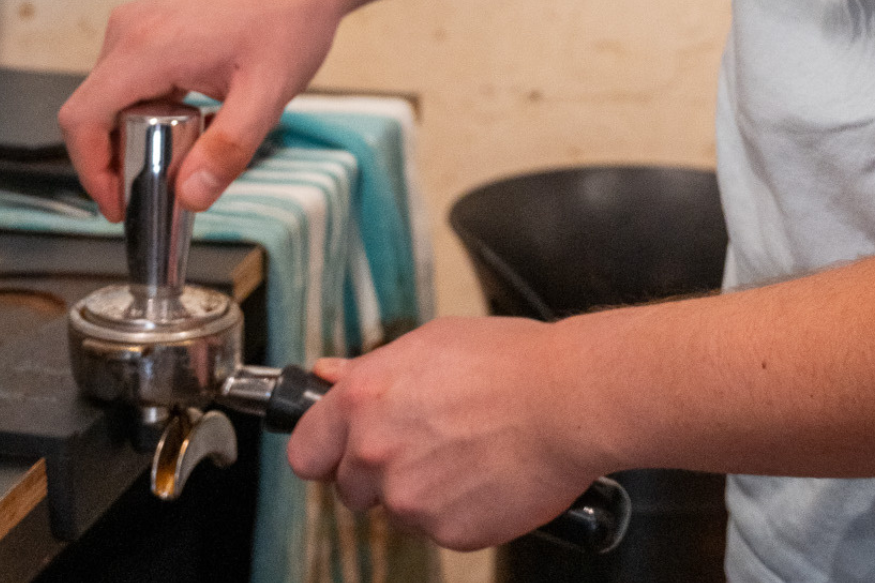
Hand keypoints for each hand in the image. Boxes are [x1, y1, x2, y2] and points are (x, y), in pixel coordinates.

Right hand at [58, 0, 376, 218]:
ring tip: (189, 152)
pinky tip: (197, 117)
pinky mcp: (156, 18)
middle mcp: (131, 28)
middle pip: (96, 111)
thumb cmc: (292, 13)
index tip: (120, 204)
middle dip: (122, 157)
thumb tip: (191, 197)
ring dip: (140, 131)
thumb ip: (227, 150)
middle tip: (168, 184)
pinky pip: (134, 74)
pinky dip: (152, 106)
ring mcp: (141, 19)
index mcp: (146, 46)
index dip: (91, 172)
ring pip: (115, 94)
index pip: (81, 120)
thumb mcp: (266, 93)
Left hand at [286, 317, 609, 550]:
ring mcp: (409, 498)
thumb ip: (372, 368)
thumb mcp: (432, 342)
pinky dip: (457, 509)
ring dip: (420, 491)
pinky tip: (485, 474)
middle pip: (349, 486)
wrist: (568, 400)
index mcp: (365, 398)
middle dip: (379, 472)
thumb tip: (329, 374)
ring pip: (396, 510)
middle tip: (426, 444)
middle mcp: (376, 451)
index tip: (339, 449)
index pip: (306, 450)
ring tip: (467, 453)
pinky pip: (437, 528)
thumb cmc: (511, 362)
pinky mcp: (446, 532)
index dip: (325, 450)